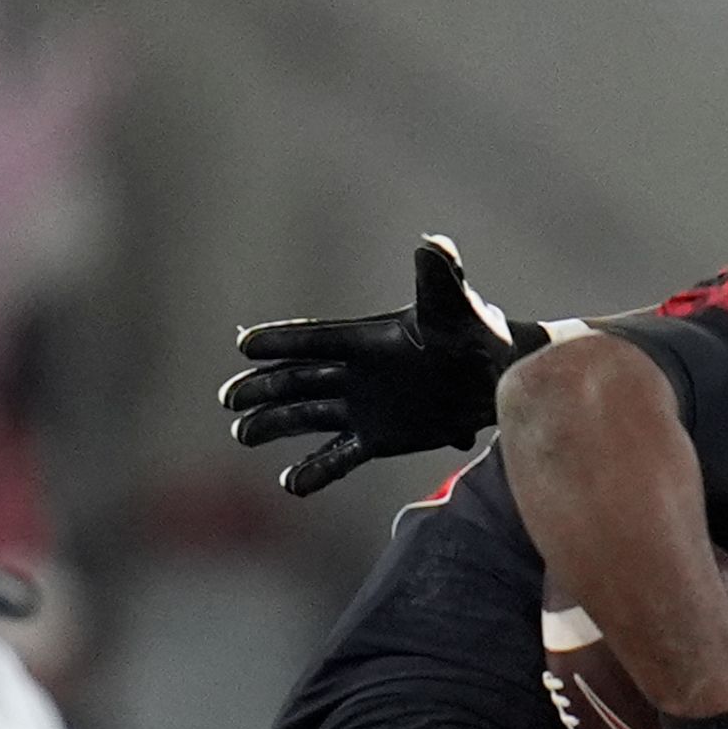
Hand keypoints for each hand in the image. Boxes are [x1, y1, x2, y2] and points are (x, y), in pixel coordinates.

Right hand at [222, 234, 549, 495]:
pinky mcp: (379, 438)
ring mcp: (364, 407)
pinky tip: (289, 484)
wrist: (499, 374)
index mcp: (366, 340)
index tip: (245, 345)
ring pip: (308, 417)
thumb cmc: (477, 333)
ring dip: (274, 425)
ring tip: (242, 435)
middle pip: (297, 380)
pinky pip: (339, 456)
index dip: (281, 343)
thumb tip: (434, 244)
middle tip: (228, 399)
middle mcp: (356, 373)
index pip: (314, 342)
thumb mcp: (454, 307)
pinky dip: (315, 470)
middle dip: (261, 389)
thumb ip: (439, 279)